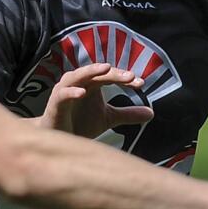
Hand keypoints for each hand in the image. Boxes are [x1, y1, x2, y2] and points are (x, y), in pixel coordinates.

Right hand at [37, 63, 154, 137]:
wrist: (59, 139)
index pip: (110, 75)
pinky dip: (72, 92)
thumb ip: (127, 114)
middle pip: (97, 72)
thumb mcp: (108, 118)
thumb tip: (152, 113)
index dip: (125, 78)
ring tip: (106, 69)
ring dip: (91, 70)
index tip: (141, 84)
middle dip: (114, 73)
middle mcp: (79, 83)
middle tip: (130, 76)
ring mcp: (66, 91)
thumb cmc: (80, 123)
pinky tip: (82, 93)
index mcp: (92, 84)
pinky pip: (63, 94)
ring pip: (78, 75)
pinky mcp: (55, 103)